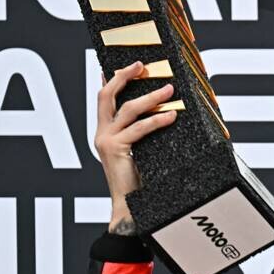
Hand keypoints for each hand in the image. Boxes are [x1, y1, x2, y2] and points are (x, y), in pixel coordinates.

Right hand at [94, 61, 177, 231]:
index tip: (125, 65)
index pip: (104, 99)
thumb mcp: (138, 153)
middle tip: (142, 65)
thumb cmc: (138, 183)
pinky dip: (158, 120)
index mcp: (104, 133)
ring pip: (128, 109)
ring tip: (169, 90)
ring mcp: (107, 141)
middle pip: (108, 95)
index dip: (112, 80)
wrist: (128, 208)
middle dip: (124, 76)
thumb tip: (161, 115)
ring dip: (151, 97)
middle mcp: (101, 134)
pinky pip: (140, 129)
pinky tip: (171, 116)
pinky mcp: (116, 149)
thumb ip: (141, 135)